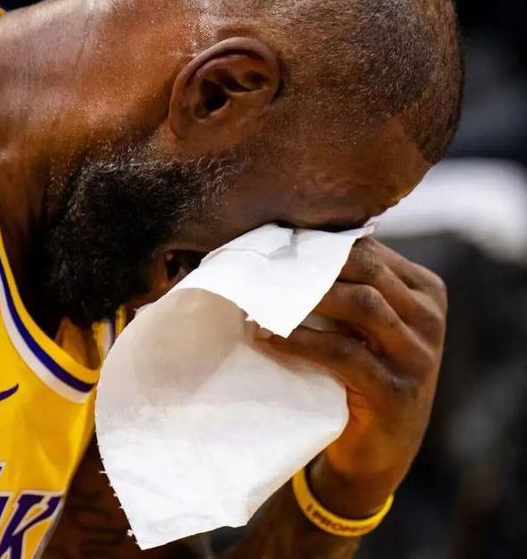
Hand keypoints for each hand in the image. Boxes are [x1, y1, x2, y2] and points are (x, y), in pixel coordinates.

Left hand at [261, 238, 446, 517]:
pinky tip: (269, 337)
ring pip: (362, 304)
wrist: (376, 451)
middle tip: (267, 264)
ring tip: (264, 300)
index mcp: (424, 291)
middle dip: (313, 263)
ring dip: (306, 297)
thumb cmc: (362, 373)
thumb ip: (348, 286)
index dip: (321, 243)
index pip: (370, 250)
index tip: (278, 241)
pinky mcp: (396, 391)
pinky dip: (301, 341)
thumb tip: (291, 246)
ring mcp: (417, 356)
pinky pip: (343, 353)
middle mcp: (428, 318)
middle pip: (367, 269)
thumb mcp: (366, 325)